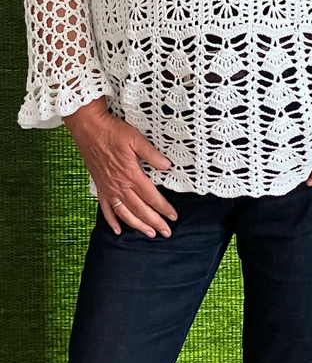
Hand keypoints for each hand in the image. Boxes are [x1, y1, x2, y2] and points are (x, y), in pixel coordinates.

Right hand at [64, 98, 177, 236]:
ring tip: (149, 234)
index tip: (173, 216)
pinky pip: (106, 209)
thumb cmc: (112, 132)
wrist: (88, 129)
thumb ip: (152, 154)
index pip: (151, 197)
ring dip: (138, 225)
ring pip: (125, 213)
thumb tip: (167, 165)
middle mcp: (120, 185)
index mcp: (131, 174)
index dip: (163, 208)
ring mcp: (108, 188)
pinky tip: (118, 230)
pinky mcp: (100, 187)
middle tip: (166, 232)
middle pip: (140, 209)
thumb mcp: (136, 139)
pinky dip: (112, 221)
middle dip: (154, 222)